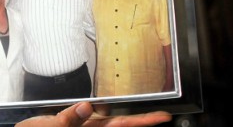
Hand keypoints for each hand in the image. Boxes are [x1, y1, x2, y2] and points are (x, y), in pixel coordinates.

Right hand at [15, 102, 170, 126]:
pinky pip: (89, 117)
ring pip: (107, 120)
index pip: (123, 124)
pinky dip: (97, 113)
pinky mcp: (72, 124)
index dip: (144, 121)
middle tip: (159, 117)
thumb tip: (86, 107)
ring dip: (119, 117)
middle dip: (138, 120)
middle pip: (120, 123)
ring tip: (137, 115)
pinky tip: (97, 110)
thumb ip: (70, 119)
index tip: (162, 118)